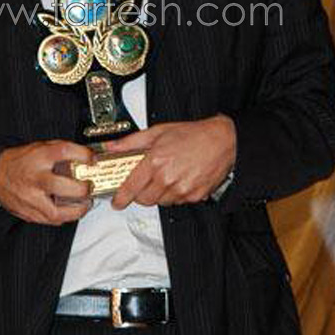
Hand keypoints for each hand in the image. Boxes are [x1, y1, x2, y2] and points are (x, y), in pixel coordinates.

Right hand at [0, 140, 93, 224]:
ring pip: (56, 212)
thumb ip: (61, 151)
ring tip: (86, 204)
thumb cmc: (20, 161)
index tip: (92, 159)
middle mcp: (34, 178)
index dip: (82, 155)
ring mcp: (30, 198)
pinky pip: (50, 220)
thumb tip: (85, 156)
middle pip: (60, 186)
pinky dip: (64, 217)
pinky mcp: (28, 213)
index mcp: (37, 158)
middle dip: (81, 189)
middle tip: (89, 188)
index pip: (63, 151)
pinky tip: (71, 211)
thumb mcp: (40, 147)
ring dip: (76, 211)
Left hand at [106, 115, 236, 209]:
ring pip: (161, 202)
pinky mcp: (194, 196)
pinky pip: (178, 202)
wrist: (222, 140)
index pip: (131, 187)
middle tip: (146, 182)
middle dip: (142, 194)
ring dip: (160, 194)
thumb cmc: (192, 134)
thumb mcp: (158, 132)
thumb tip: (112, 147)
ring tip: (168, 176)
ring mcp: (182, 189)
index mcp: (156, 161)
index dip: (121, 198)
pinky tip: (181, 179)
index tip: (117, 202)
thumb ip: (131, 142)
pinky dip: (176, 195)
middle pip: (145, 199)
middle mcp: (168, 178)